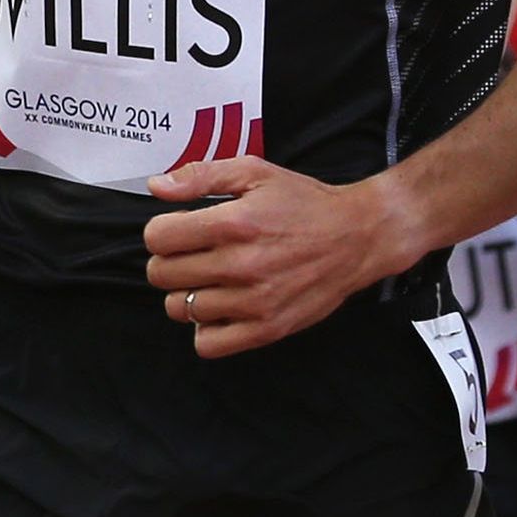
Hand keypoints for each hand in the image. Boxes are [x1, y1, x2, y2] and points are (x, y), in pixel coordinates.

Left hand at [142, 158, 398, 357]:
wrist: (358, 237)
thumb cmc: (306, 204)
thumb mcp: (256, 173)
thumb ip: (202, 175)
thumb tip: (157, 186)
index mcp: (234, 223)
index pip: (157, 238)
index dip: (164, 230)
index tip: (180, 229)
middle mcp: (240, 265)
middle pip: (162, 274)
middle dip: (170, 260)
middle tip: (195, 253)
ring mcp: (253, 302)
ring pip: (179, 308)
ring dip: (188, 292)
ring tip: (213, 278)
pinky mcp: (266, 328)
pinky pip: (207, 343)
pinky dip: (206, 328)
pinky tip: (223, 306)